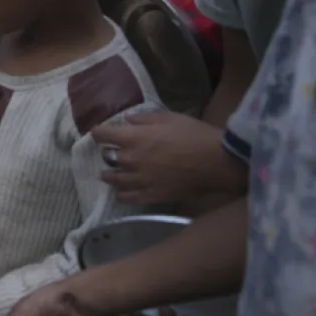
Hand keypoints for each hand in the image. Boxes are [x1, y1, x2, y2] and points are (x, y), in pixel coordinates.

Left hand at [90, 112, 230, 204]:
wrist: (216, 162)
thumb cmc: (195, 135)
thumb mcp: (170, 118)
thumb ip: (145, 119)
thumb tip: (127, 119)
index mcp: (134, 137)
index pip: (103, 134)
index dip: (98, 132)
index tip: (99, 133)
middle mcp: (131, 159)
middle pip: (108, 156)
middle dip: (108, 152)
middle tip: (111, 152)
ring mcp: (140, 179)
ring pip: (114, 179)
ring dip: (109, 174)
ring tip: (107, 174)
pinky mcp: (151, 195)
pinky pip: (128, 197)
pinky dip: (122, 194)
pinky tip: (121, 193)